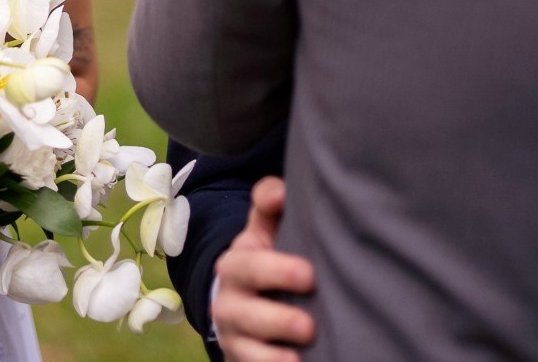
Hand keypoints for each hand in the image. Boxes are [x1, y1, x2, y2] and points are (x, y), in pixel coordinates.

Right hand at [214, 177, 316, 361]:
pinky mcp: (241, 360)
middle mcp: (229, 301)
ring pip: (246, 347)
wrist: (240, 305)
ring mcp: (234, 335)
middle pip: (246, 311)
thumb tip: (278, 192)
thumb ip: (270, 205)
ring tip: (301, 353)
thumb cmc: (265, 261)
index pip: (249, 264)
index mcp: (237, 264)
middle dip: (277, 318)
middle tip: (309, 324)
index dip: (275, 269)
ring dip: (273, 353)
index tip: (308, 274)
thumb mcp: (264, 232)